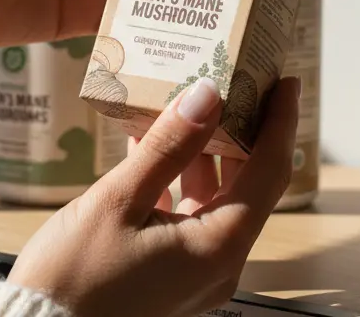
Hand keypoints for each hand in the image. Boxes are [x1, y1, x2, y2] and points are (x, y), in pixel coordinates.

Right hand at [7, 77, 299, 316]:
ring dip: (203, 155)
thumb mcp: (118, 201)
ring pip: (215, 202)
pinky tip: (149, 148)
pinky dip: (176, 182)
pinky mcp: (170, 276)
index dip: (280, 123)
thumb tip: (205, 95)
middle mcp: (218, 265)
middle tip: (235, 86)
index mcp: (217, 248)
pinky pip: (187, 219)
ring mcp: (195, 274)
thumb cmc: (74, 277)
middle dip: (241, 134)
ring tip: (185, 107)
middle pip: (247, 187)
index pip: (269, 173)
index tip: (286, 82)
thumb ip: (167, 147)